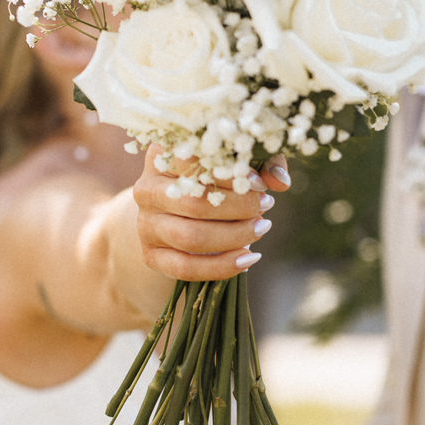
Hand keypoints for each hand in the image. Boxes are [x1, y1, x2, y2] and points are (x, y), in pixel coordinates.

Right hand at [133, 154, 289, 281]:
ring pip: (192, 238)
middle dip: (239, 209)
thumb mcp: (237, 164)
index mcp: (163, 156)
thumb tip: (279, 180)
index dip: (231, 175)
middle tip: (266, 206)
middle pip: (196, 204)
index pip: (194, 163)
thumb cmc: (216, 180)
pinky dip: (222, 267)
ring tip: (262, 227)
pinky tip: (250, 259)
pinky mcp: (151, 255)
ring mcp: (145, 224)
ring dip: (235, 236)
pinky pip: (186, 268)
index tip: (260, 183)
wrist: (177, 213)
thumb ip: (261, 164)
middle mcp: (147, 188)